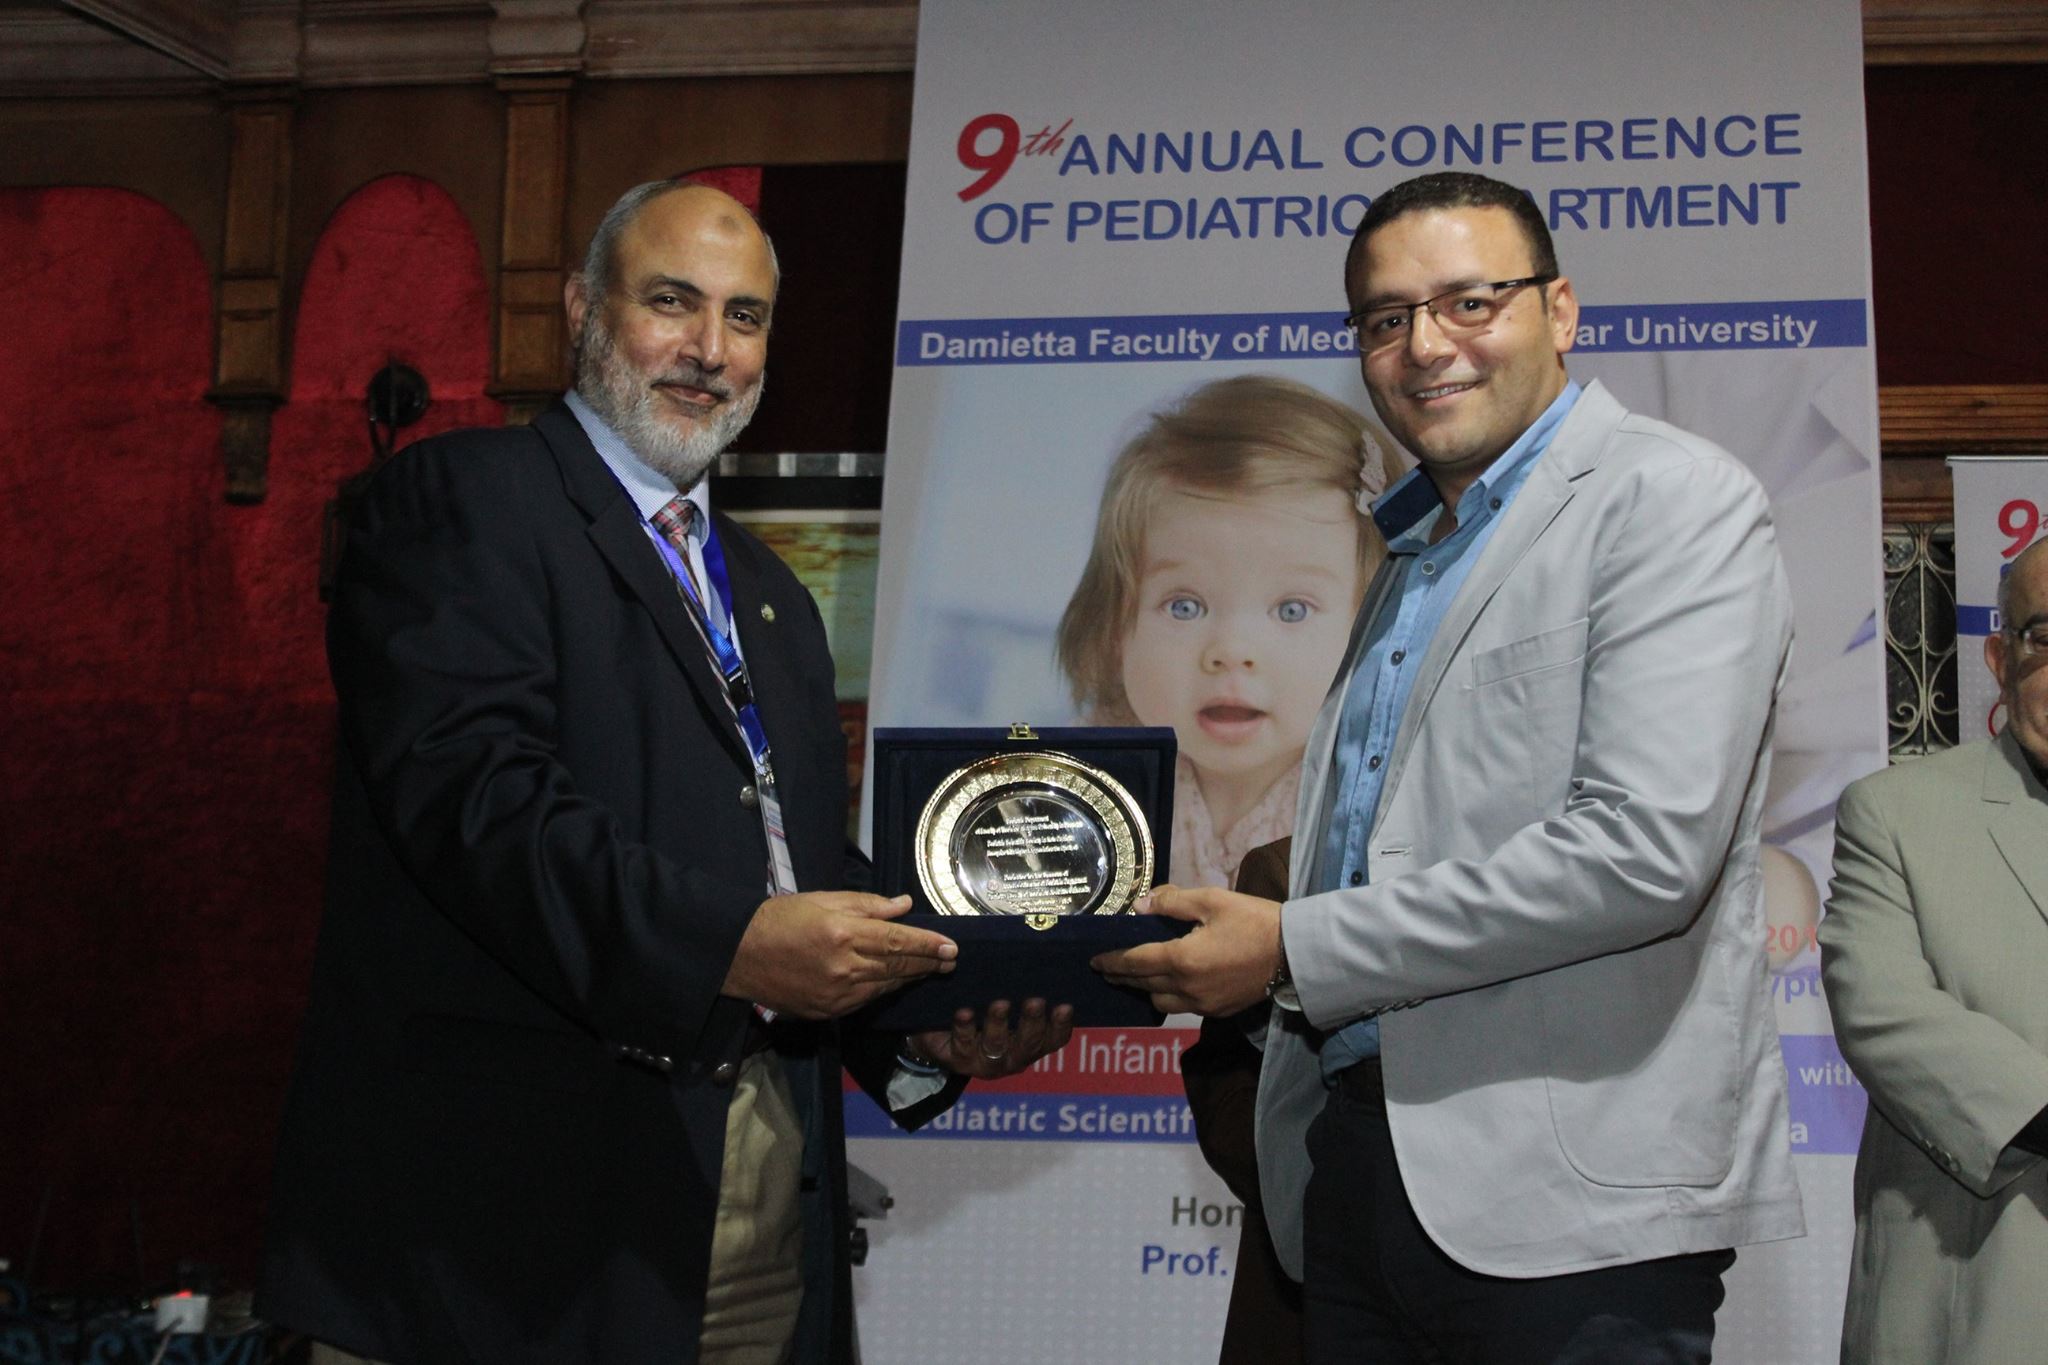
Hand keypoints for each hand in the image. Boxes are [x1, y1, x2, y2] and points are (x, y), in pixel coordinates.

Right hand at [723, 892, 955, 1019]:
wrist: (739, 955)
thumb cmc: (780, 918)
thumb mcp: (823, 899)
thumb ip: (867, 905)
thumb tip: (904, 906)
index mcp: (843, 934)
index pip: (898, 942)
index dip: (928, 945)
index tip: (952, 947)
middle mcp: (844, 968)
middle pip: (897, 967)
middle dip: (927, 964)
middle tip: (950, 960)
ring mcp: (836, 995)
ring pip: (885, 986)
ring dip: (909, 978)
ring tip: (929, 969)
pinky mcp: (827, 1011)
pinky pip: (866, 1000)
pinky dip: (883, 989)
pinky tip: (895, 981)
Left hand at [906, 998, 1074, 1079]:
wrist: (942, 1034)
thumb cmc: (983, 1010)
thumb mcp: (1006, 999)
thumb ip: (1021, 987)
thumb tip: (1037, 952)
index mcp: (1030, 1043)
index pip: (1054, 1039)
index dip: (1061, 1025)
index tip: (1065, 1005)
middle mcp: (1013, 1056)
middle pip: (1029, 1045)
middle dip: (1032, 1022)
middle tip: (1034, 1001)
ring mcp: (986, 1062)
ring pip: (997, 1046)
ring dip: (999, 1024)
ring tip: (1000, 1004)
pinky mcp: (960, 1060)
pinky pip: (963, 1044)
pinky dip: (965, 1028)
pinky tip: (965, 1012)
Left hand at [1091, 884, 1280, 1016]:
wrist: (1294, 953)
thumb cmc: (1254, 921)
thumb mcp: (1212, 901)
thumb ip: (1172, 902)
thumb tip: (1141, 905)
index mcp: (1181, 959)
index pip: (1134, 962)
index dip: (1112, 961)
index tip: (1094, 961)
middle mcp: (1187, 988)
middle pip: (1143, 985)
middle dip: (1122, 977)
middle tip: (1106, 970)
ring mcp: (1203, 1004)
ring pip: (1161, 1002)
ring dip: (1145, 990)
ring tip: (1136, 978)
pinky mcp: (1219, 1011)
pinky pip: (1183, 1008)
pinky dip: (1169, 997)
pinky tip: (1169, 987)